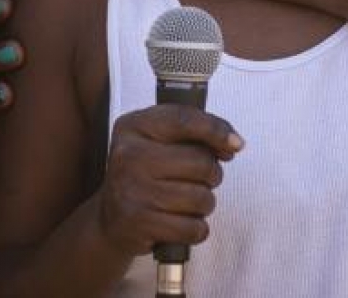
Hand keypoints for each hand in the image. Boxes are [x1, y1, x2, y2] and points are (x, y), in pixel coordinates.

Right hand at [97, 105, 242, 255]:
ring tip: (189, 201)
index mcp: (134, 126)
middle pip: (200, 162)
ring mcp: (131, 190)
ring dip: (205, 203)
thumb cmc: (147, 172)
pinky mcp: (138, 224)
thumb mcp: (161, 140)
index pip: (184, 120)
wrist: (111, 218)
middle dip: (212, 174)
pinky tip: (182, 221)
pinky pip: (192, 228)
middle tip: (201, 178)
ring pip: (201, 197)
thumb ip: (197, 132)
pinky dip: (196, 228)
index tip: (236, 144)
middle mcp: (127, 155)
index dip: (216, 130)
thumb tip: (234, 144)